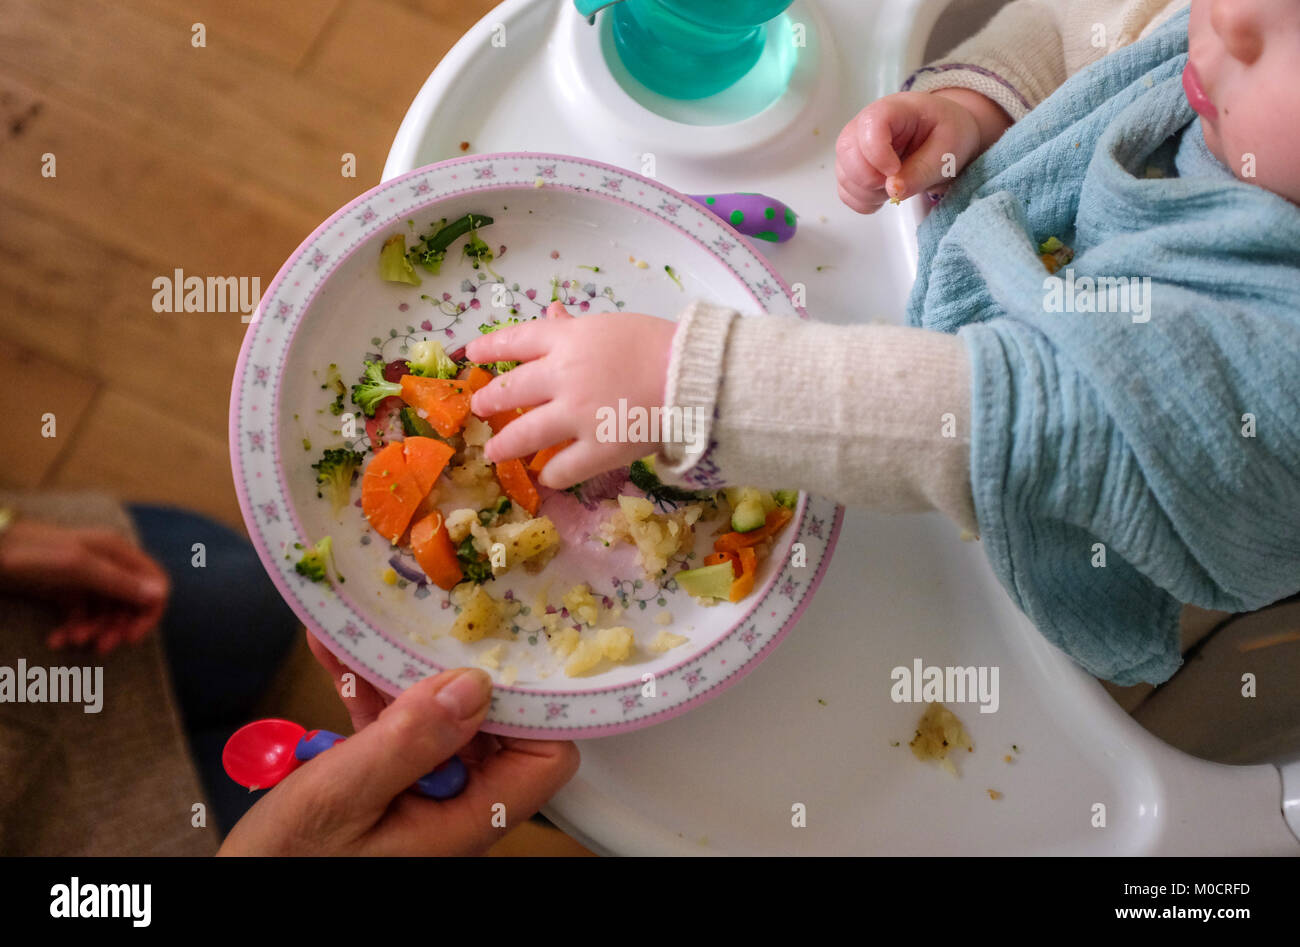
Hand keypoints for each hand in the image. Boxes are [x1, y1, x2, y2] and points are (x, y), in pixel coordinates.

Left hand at [0, 519, 168, 653]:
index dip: (149, 612)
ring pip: (105, 613)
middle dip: (117, 628)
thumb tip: (160, 594)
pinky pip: (81, 616)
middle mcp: (108, 565)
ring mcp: (87, 578)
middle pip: (130, 603)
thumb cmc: (33, 553)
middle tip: (100, 647)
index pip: (155, 584)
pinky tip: (56, 640)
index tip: (132, 637)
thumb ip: (120, 581)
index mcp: (118, 553)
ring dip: (93, 631)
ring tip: (72, 641)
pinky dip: (73, 630)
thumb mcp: (79, 567)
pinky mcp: (66, 591)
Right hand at [217, 634, 579, 855]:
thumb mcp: (342, 796)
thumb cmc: (285, 865)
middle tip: (425, 624)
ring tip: (364, 632)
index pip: (545, 757)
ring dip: (399, 677)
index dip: (533, 703)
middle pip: (489, 728)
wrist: (241, 893)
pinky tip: (340, 661)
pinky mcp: (389, 793)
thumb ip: (410, 741)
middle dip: (450, 673)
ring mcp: (423, 800)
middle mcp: (455, 810)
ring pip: (435, 723)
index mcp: (464, 820)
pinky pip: (396, 735)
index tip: (503, 650)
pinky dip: (370, 699)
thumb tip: (474, 685)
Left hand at [465, 302, 676, 489]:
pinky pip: (562, 469)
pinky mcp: (597, 450)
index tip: (473, 354)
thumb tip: (551, 315)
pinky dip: (552, 474)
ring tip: (495, 450)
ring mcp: (576, 416)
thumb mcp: (611, 326)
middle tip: (480, 407)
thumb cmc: (660, 345)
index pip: (515, 340)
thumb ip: (576, 328)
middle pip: (511, 390)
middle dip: (490, 400)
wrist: (695, 376)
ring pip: (525, 434)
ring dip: (506, 444)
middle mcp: (562, 376)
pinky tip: (548, 476)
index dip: (490, 347)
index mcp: (567, 340)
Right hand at [835, 88, 1010, 212]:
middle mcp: (865, 125)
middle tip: (899, 183)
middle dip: (870, 178)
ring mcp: (856, 147)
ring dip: (868, 193)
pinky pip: (845, 191)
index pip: (870, 123)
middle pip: (847, 151)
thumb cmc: (948, 133)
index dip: (877, 153)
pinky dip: (862, 201)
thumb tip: (893, 190)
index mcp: (894, 109)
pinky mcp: (853, 168)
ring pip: (844, 175)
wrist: (946, 134)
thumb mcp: (947, 150)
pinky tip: (883, 195)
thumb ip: (922, 170)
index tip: (895, 170)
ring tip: (896, 187)